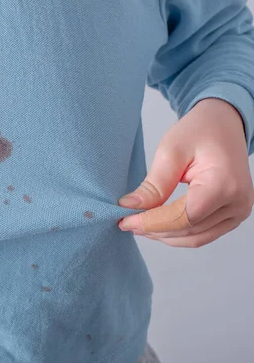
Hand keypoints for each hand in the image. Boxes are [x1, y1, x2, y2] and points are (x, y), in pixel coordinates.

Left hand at [117, 98, 253, 247]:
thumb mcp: (171, 151)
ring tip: (138, 224)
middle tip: (125, 222)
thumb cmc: (200, 131)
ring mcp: (237, 212)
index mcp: (223, 184)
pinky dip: (177, 233)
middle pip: (187, 230)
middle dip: (153, 229)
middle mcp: (236, 203)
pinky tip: (156, 225)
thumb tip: (129, 207)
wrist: (223, 125)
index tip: (124, 221)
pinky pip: (202, 234)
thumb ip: (154, 184)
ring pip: (194, 238)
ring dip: (164, 235)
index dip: (151, 222)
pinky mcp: (232, 216)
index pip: (183, 217)